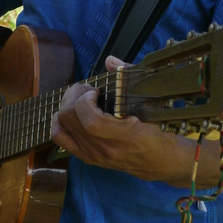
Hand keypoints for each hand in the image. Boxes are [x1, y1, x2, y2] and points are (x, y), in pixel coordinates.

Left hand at [50, 56, 161, 178]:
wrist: (162, 161)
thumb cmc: (160, 130)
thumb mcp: (154, 103)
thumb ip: (131, 79)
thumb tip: (110, 61)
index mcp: (126, 137)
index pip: (91, 121)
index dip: (86, 100)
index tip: (97, 90)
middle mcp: (106, 149)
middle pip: (70, 120)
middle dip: (73, 96)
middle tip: (88, 90)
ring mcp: (94, 155)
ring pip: (61, 128)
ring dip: (66, 107)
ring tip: (81, 100)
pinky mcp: (88, 158)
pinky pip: (61, 139)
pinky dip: (61, 122)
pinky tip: (75, 113)